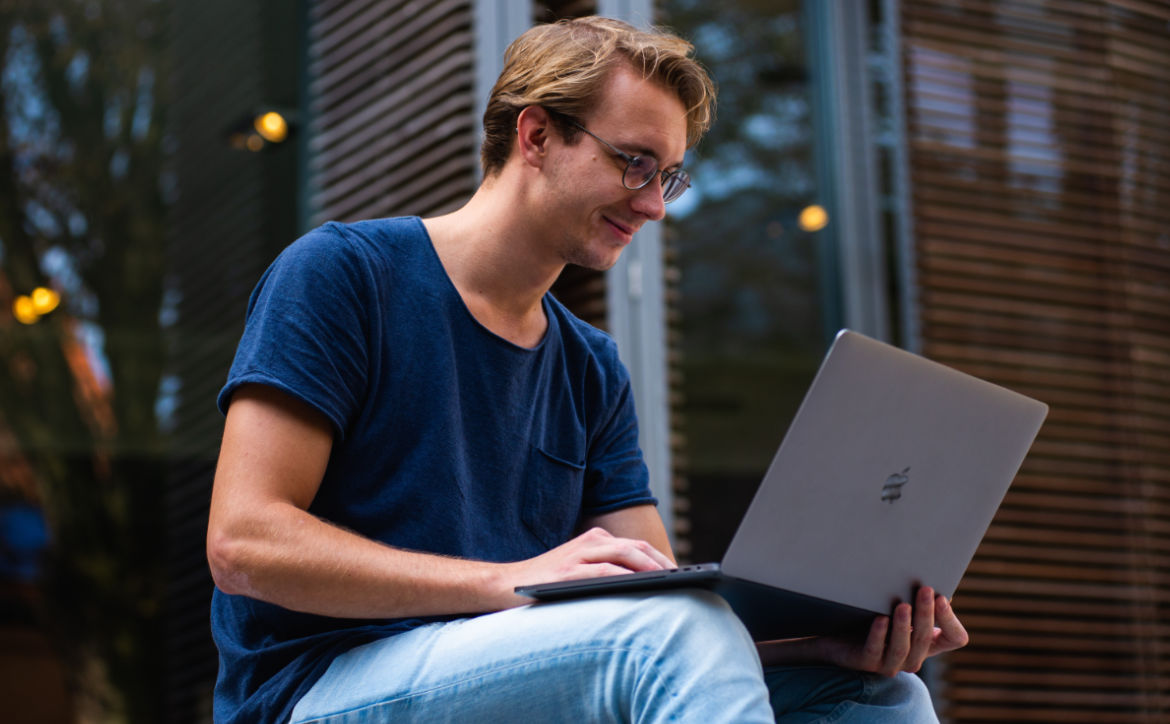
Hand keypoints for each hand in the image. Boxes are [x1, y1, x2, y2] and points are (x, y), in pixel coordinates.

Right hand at [503, 527, 673, 603]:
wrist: (504, 584)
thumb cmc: (546, 582)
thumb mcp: (579, 570)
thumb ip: (605, 570)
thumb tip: (643, 585)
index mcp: (594, 540)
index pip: (637, 547)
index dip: (660, 559)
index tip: (680, 574)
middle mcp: (589, 542)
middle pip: (636, 548)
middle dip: (662, 563)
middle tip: (682, 578)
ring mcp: (578, 555)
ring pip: (625, 554)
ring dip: (650, 567)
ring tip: (669, 581)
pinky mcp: (568, 572)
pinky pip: (603, 571)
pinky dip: (625, 576)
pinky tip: (640, 585)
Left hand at [814, 587, 968, 676]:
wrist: (836, 637)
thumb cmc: (872, 617)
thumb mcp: (898, 607)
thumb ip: (916, 599)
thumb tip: (934, 578)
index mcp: (927, 643)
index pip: (954, 638)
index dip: (950, 620)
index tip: (943, 597)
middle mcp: (913, 657)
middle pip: (925, 639)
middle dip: (926, 613)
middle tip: (925, 590)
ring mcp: (890, 663)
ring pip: (902, 649)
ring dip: (904, 626)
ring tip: (903, 605)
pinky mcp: (866, 663)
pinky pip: (874, 651)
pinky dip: (879, 635)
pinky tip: (880, 619)